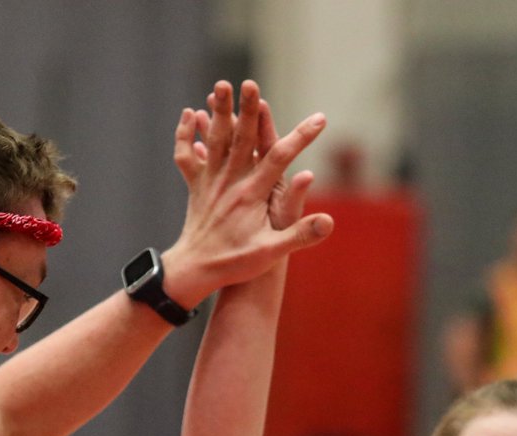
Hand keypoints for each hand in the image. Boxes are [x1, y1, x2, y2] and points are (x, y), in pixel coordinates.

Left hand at [161, 80, 332, 307]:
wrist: (193, 272)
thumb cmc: (235, 264)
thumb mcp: (272, 253)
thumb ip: (300, 234)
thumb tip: (329, 221)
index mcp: (251, 195)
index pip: (280, 158)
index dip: (301, 137)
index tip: (320, 118)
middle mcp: (229, 183)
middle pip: (241, 138)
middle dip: (249, 109)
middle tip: (251, 83)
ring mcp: (210, 182)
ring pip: (214, 140)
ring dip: (218, 112)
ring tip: (219, 86)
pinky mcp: (196, 187)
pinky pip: (188, 156)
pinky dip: (187, 135)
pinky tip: (188, 114)